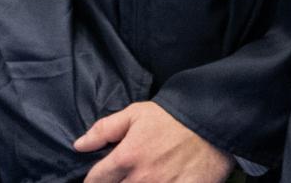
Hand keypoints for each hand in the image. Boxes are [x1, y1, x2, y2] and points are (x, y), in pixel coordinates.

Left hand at [76, 102, 234, 182]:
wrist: (212, 121)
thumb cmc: (172, 117)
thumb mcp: (135, 113)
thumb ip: (104, 129)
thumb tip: (78, 145)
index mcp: (126, 157)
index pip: (95, 181)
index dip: (94, 181)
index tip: (100, 178)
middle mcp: (141, 178)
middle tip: (127, 174)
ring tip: (142, 178)